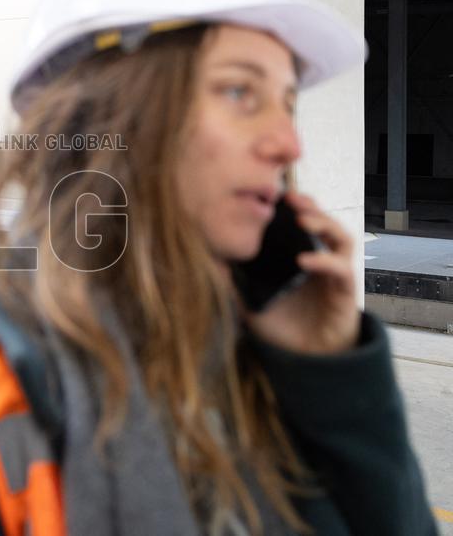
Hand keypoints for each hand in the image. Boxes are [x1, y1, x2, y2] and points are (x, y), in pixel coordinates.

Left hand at [242, 191, 359, 354]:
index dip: (292, 206)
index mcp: (300, 255)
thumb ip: (233, 281)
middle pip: (324, 222)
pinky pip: (341, 269)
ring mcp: (335, 273)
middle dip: (310, 206)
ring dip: (325, 223)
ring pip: (341, 237)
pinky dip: (325, 261)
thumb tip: (209, 260)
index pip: (301, 222)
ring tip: (302, 219)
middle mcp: (321, 259)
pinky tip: (305, 260)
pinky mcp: (345, 292)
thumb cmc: (280, 326)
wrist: (303, 358)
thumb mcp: (249, 300)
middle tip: (290, 197)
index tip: (273, 194)